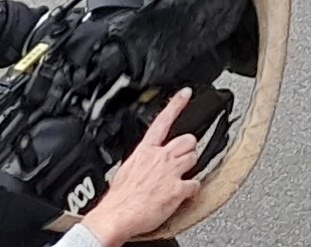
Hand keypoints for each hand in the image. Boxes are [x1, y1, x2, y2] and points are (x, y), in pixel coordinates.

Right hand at [81, 92, 210, 244]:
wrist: (115, 217)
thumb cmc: (118, 199)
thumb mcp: (126, 169)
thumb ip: (141, 160)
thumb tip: (145, 160)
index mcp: (145, 151)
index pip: (162, 121)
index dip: (176, 104)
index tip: (186, 93)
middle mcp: (160, 158)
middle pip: (187, 139)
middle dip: (188, 147)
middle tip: (182, 158)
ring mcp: (170, 172)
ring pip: (194, 157)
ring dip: (191, 166)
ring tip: (182, 176)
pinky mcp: (177, 190)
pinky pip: (195, 184)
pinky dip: (193, 190)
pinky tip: (185, 195)